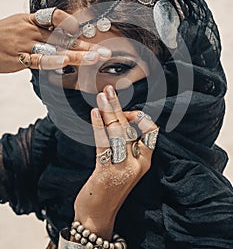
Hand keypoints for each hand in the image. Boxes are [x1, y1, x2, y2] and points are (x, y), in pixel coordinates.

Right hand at [0, 9, 110, 72]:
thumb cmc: (3, 35)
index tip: (83, 30)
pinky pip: (38, 60)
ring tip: (95, 59)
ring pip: (55, 49)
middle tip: (105, 51)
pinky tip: (65, 62)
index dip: (70, 22)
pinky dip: (52, 61)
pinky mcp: (20, 59)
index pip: (54, 16)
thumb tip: (63, 31)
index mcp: (31, 20)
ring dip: (77, 55)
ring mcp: (25, 44)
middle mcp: (31, 30)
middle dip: (86, 45)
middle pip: (63, 37)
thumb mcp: (20, 23)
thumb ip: (40, 27)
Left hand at [73, 85, 157, 239]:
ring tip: (102, 96)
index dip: (140, 118)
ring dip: (109, 112)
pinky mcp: (108, 171)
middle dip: (119, 107)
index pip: (151, 133)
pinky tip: (95, 114)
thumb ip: (123, 145)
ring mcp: (124, 168)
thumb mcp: (122, 165)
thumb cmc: (109, 187)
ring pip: (119, 133)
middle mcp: (137, 163)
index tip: (128, 112)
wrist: (98, 216)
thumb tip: (116, 119)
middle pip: (131, 128)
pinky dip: (99, 126)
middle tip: (109, 90)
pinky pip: (104, 144)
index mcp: (144, 161)